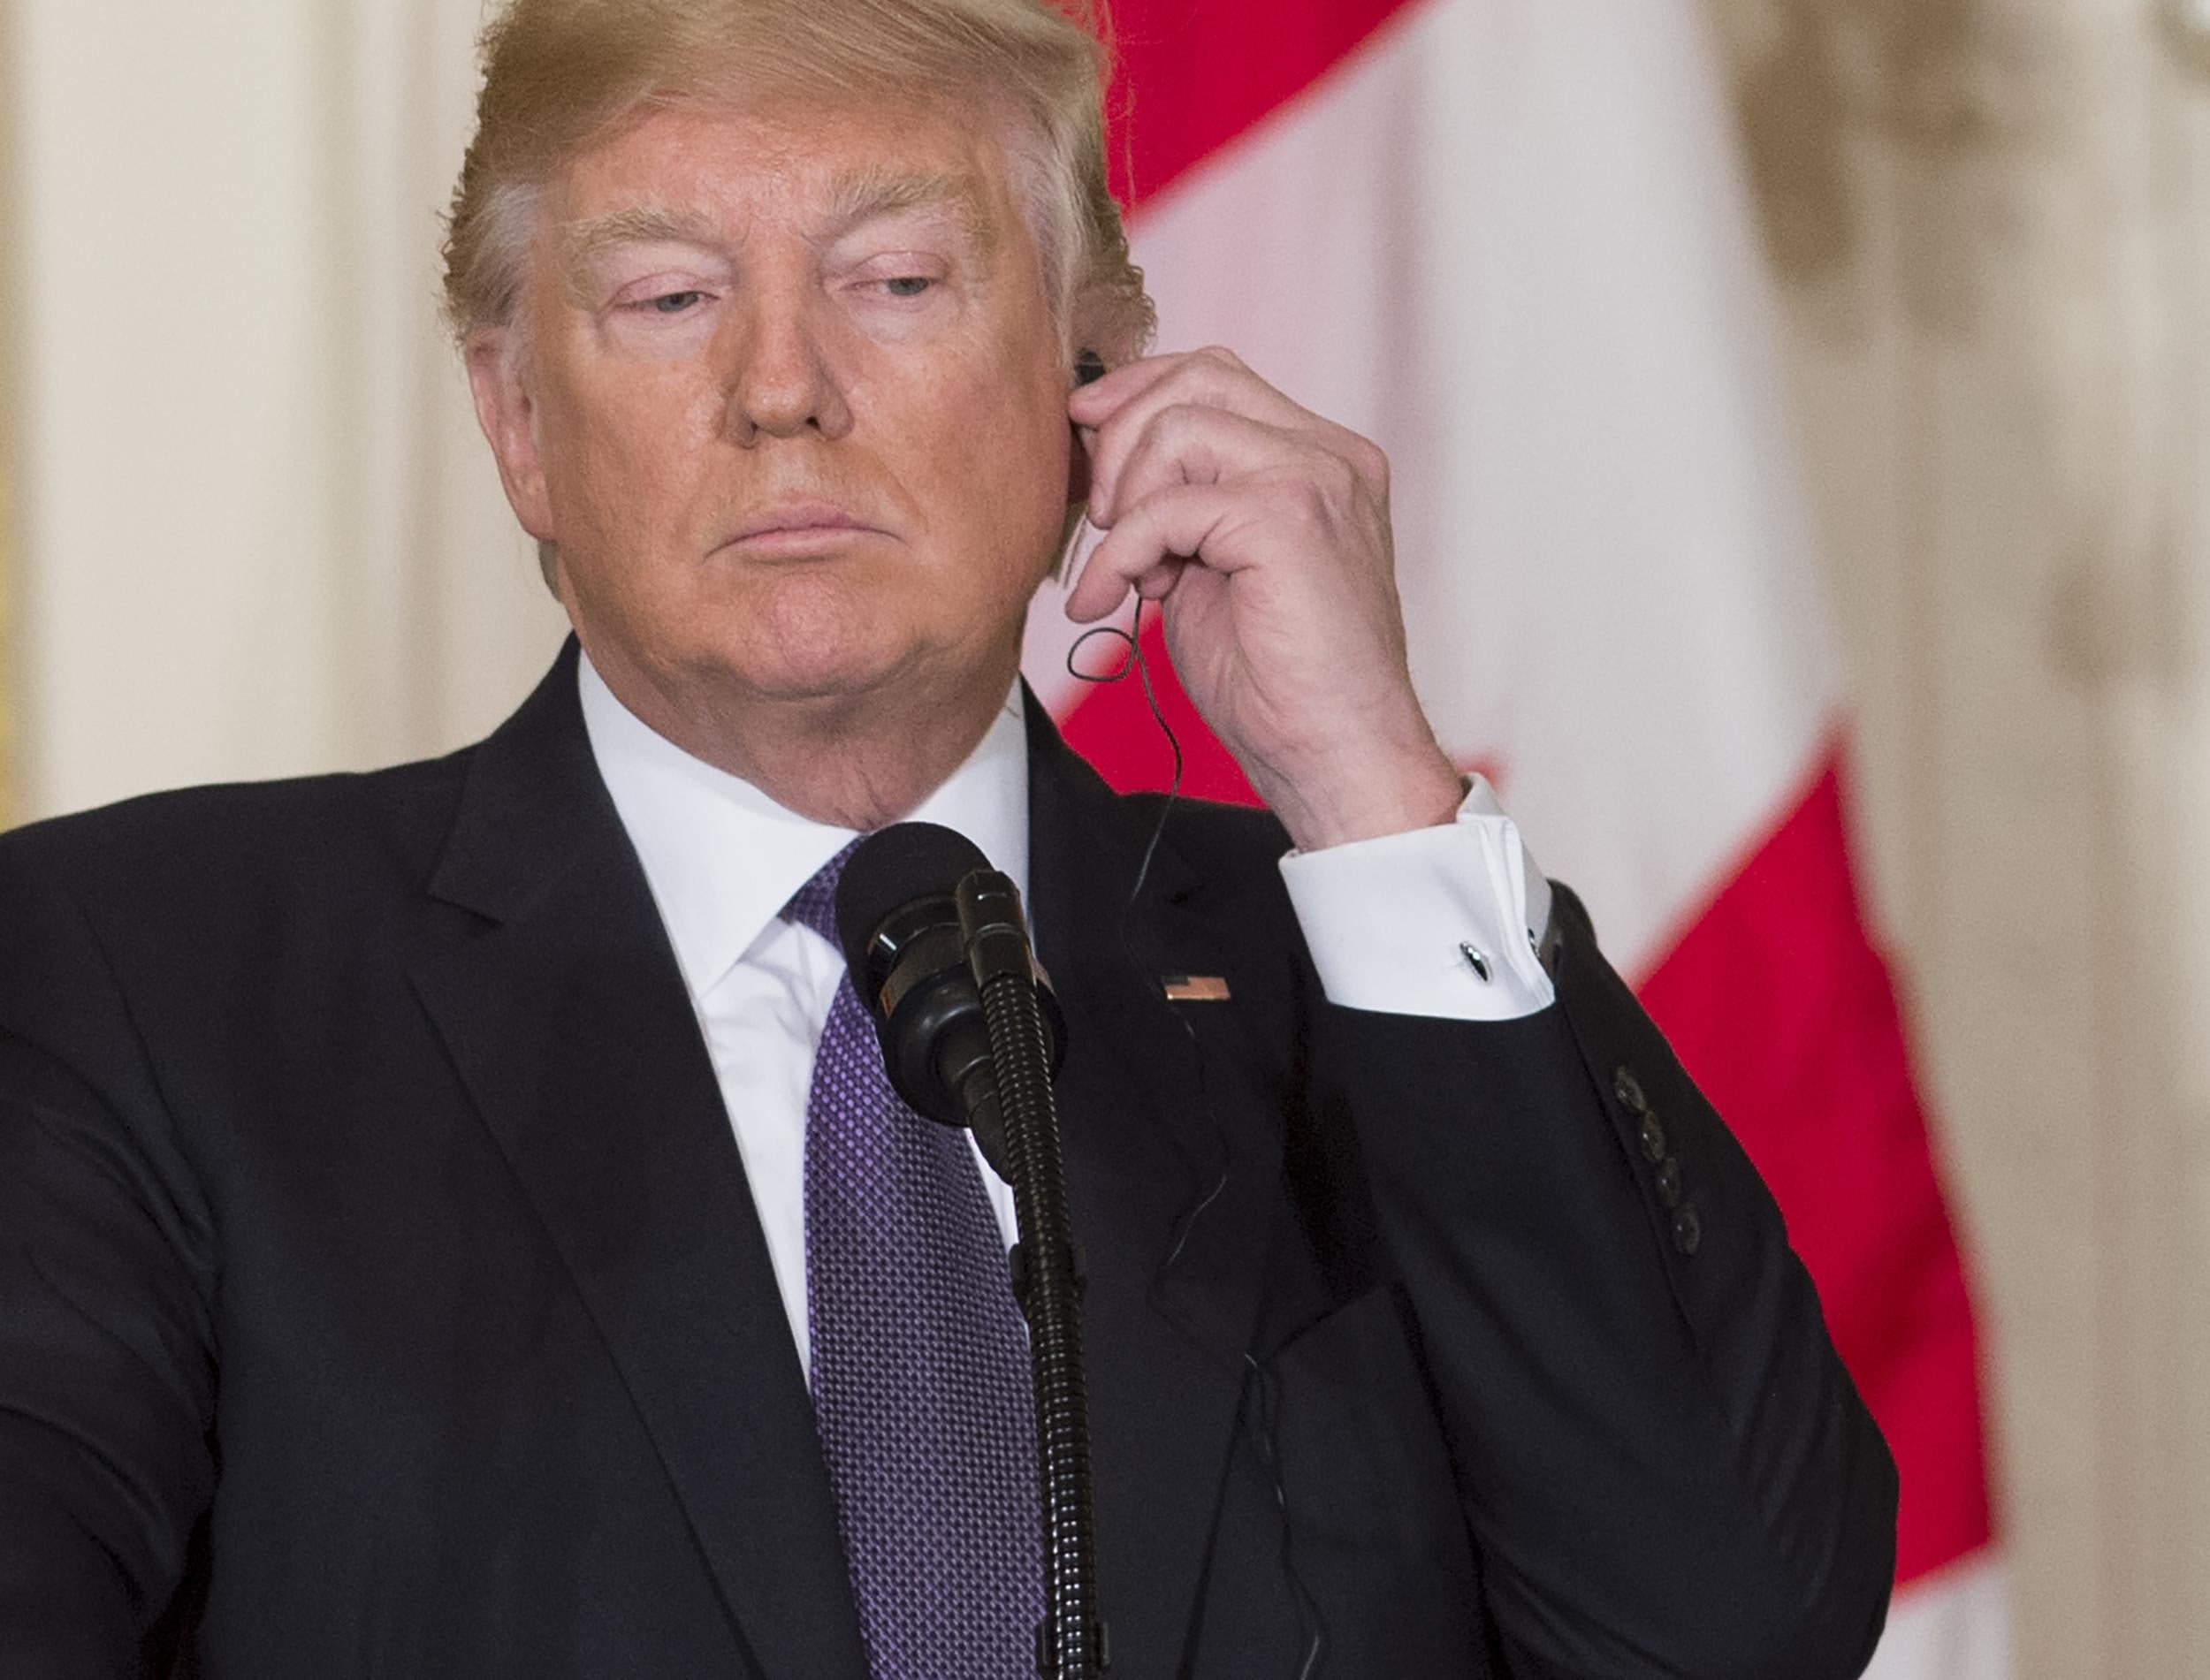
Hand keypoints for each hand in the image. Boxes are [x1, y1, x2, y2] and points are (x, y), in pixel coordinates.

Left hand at [1065, 347, 1462, 850]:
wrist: (1339, 756)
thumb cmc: (1280, 682)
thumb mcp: (1213, 566)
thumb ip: (1179, 503)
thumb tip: (1105, 454)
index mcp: (1321, 458)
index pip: (1216, 375)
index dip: (1138, 396)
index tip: (1087, 439)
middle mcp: (1330, 455)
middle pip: (1197, 376)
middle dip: (1122, 437)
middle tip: (1102, 519)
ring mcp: (1317, 480)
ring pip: (1178, 428)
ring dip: (1125, 500)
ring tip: (1123, 571)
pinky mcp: (1287, 522)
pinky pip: (1168, 507)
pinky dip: (1121, 554)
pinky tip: (1110, 602)